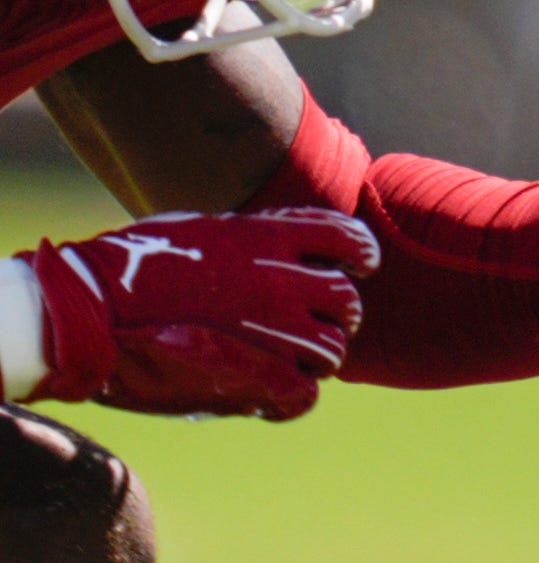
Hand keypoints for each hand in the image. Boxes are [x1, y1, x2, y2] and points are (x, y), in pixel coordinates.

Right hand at [22, 206, 374, 419]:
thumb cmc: (130, 270)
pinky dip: (296, 397)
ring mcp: (273, 331)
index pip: (349, 239)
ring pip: (332, 349)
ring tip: (291, 361)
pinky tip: (273, 394)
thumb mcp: (201, 233)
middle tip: (314, 324)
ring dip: (318, 356)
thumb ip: (247, 242)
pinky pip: (305, 394)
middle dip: (336, 314)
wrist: (87, 315)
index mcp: (267, 238)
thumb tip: (274, 247)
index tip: (356, 265)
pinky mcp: (255, 379)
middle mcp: (282, 280)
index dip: (359, 255)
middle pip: (346, 299)